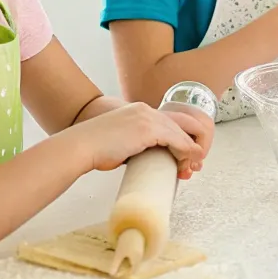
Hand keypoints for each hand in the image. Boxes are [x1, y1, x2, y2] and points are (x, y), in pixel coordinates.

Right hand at [79, 103, 208, 176]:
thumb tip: (151, 158)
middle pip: (181, 123)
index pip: (170, 121)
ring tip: (190, 168)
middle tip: (195, 162)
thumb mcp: (123, 141)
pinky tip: (187, 162)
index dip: (181, 139)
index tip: (184, 156)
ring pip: (181, 132)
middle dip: (192, 142)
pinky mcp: (148, 129)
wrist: (82, 146)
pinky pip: (176, 140)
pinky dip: (185, 151)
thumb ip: (138, 144)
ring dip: (189, 151)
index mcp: (140, 110)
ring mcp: (147, 117)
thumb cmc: (96, 148)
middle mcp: (146, 110)